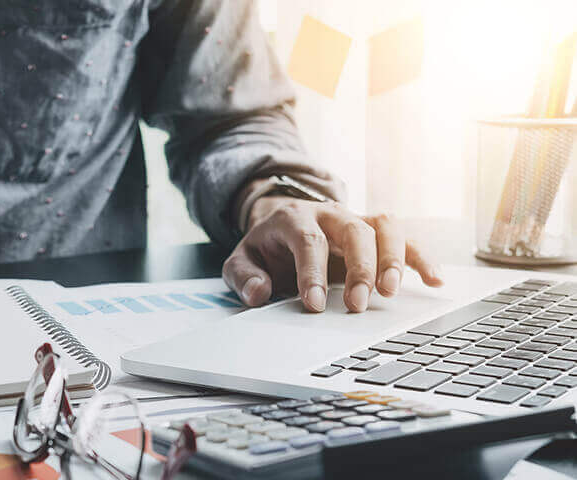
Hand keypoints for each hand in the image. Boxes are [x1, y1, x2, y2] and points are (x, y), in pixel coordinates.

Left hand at [222, 195, 442, 312]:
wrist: (282, 223)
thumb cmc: (267, 248)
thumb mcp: (241, 260)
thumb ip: (243, 276)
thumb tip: (257, 292)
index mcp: (295, 219)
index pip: (308, 240)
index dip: (312, 272)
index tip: (313, 304)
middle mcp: (330, 214)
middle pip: (353, 230)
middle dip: (359, 267)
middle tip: (357, 304)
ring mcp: (357, 220)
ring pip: (384, 226)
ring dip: (393, 258)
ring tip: (391, 292)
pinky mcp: (376, 232)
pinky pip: (406, 237)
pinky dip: (422, 257)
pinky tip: (434, 281)